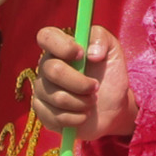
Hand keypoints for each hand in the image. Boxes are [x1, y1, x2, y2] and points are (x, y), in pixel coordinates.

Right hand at [30, 26, 132, 141]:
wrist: (113, 107)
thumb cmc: (110, 74)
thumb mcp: (113, 50)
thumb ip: (101, 39)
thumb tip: (91, 53)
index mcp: (59, 47)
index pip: (46, 36)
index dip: (62, 45)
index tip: (82, 55)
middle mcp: (46, 67)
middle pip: (53, 70)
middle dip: (81, 82)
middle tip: (95, 87)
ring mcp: (42, 90)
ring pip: (56, 97)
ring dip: (82, 102)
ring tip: (91, 102)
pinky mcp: (43, 113)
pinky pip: (54, 117)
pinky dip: (76, 118)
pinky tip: (83, 115)